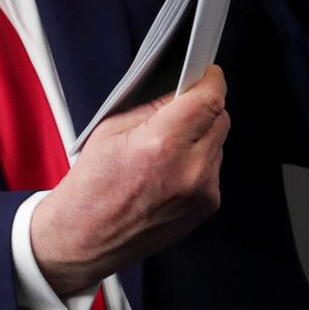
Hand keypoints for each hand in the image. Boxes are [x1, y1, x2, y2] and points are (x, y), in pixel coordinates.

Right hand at [30, 65, 229, 295]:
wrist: (87, 237)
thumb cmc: (92, 185)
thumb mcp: (111, 128)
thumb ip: (153, 105)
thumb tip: (183, 88)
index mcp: (161, 144)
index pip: (209, 99)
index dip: (210, 80)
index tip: (206, 72)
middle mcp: (189, 170)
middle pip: (220, 119)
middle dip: (203, 107)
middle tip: (178, 109)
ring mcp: (202, 192)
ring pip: (219, 143)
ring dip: (201, 136)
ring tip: (166, 147)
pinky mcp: (207, 207)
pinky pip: (213, 167)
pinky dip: (198, 160)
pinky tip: (170, 169)